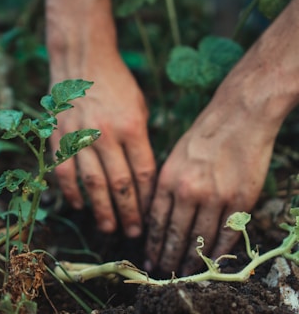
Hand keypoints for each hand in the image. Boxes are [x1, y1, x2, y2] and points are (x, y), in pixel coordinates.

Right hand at [50, 54, 155, 237]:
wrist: (83, 61)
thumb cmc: (118, 85)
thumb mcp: (140, 107)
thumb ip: (141, 140)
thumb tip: (142, 175)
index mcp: (132, 127)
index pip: (143, 172)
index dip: (147, 198)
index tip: (151, 214)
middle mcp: (107, 135)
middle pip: (120, 184)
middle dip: (129, 212)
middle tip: (133, 233)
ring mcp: (81, 136)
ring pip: (93, 184)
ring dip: (101, 210)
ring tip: (109, 228)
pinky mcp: (60, 136)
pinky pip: (65, 171)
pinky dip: (72, 192)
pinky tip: (80, 206)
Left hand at [145, 82, 277, 274]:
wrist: (238, 116)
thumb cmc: (203, 134)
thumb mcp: (174, 155)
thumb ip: (166, 185)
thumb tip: (157, 214)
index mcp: (169, 178)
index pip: (156, 221)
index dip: (152, 243)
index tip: (149, 257)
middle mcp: (188, 191)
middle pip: (175, 234)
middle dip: (168, 257)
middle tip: (164, 272)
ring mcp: (215, 197)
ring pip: (200, 239)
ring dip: (192, 259)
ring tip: (185, 272)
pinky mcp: (240, 200)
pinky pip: (227, 235)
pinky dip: (219, 252)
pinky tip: (212, 262)